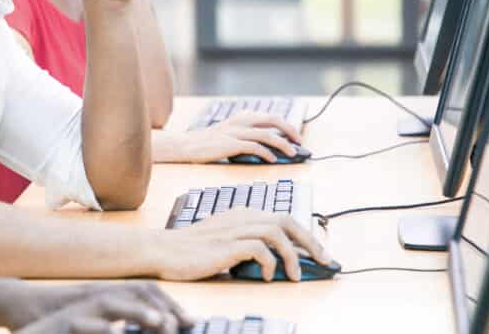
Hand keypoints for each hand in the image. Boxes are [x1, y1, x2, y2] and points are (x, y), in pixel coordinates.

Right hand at [14, 282, 191, 333]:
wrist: (20, 309)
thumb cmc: (60, 318)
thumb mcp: (94, 318)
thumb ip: (119, 322)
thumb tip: (152, 326)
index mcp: (110, 295)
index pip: (146, 292)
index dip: (169, 305)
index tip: (190, 321)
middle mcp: (99, 294)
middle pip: (137, 291)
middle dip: (163, 306)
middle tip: (183, 323)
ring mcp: (82, 304)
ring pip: (115, 302)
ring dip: (140, 311)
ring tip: (162, 324)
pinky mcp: (64, 318)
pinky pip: (84, 322)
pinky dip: (102, 328)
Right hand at [156, 209, 333, 281]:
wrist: (164, 250)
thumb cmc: (191, 249)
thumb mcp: (223, 239)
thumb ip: (246, 241)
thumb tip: (275, 258)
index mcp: (243, 213)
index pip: (282, 217)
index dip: (305, 234)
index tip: (319, 251)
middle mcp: (242, 216)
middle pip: (286, 220)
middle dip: (310, 241)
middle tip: (324, 260)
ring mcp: (234, 229)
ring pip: (276, 232)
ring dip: (292, 255)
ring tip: (295, 275)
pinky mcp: (227, 244)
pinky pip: (259, 249)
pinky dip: (269, 263)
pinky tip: (267, 276)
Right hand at [165, 113, 301, 163]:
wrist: (187, 145)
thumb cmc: (210, 143)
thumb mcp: (230, 132)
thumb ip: (248, 134)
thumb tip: (272, 146)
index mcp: (242, 117)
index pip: (270, 116)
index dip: (286, 125)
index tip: (296, 136)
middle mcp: (240, 121)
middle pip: (272, 120)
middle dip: (290, 130)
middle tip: (300, 142)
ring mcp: (235, 132)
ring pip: (266, 134)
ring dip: (282, 144)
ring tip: (292, 153)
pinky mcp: (230, 143)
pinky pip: (253, 147)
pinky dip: (266, 153)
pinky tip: (272, 159)